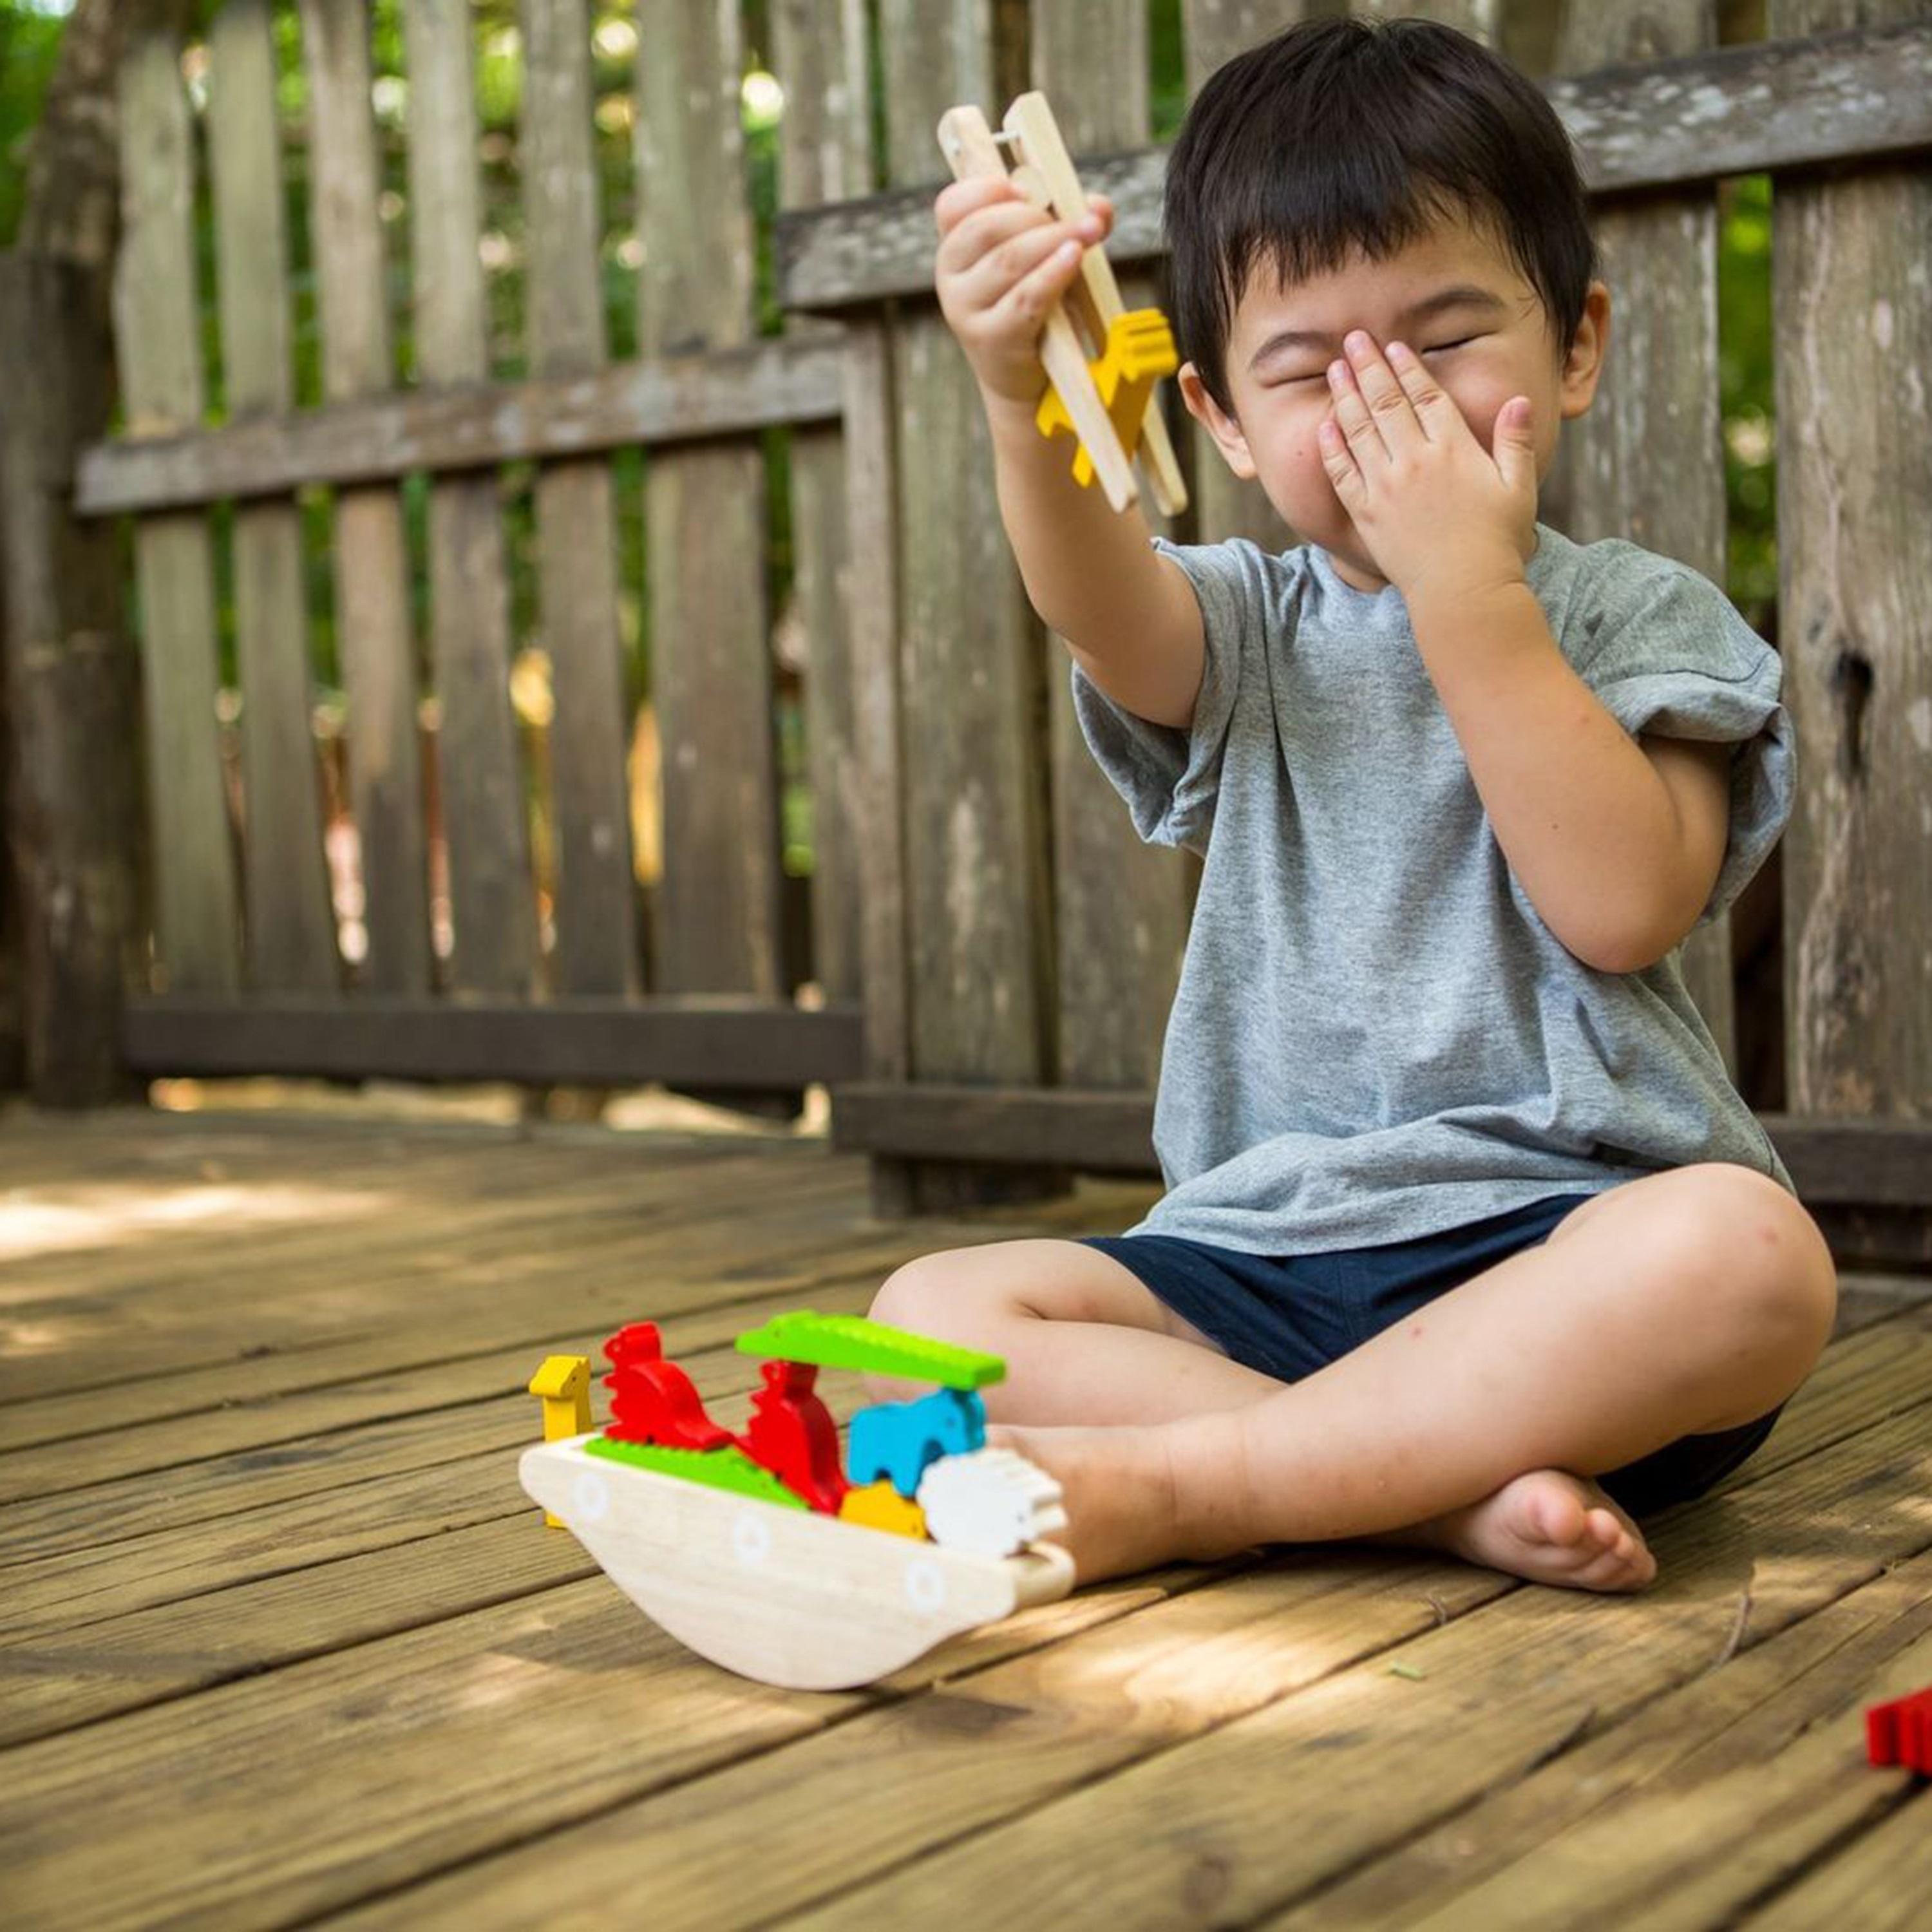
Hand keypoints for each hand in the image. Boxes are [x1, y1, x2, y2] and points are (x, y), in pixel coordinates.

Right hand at [934, 176, 1111, 406]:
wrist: (1029, 376)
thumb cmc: (1037, 306)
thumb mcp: (1047, 257)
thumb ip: (1070, 222)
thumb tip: (1100, 206)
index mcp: (955, 248)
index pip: (951, 206)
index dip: (985, 189)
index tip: (1024, 189)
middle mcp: (949, 277)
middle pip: (986, 227)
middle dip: (1036, 216)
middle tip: (1077, 221)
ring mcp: (964, 310)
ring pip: (1008, 259)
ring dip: (1054, 239)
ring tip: (1089, 233)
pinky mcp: (989, 339)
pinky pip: (1025, 298)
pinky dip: (1054, 273)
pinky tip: (1075, 258)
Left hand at [1317, 331, 1537, 604]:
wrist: (1463, 592)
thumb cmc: (1497, 542)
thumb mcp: (1519, 487)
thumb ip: (1516, 442)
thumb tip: (1520, 401)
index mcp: (1453, 450)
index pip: (1426, 397)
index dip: (1408, 368)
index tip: (1394, 347)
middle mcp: (1415, 462)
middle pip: (1387, 403)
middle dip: (1369, 367)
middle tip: (1353, 340)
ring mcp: (1386, 487)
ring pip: (1360, 430)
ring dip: (1346, 395)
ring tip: (1336, 369)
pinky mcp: (1366, 514)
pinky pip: (1342, 473)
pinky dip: (1332, 446)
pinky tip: (1324, 424)